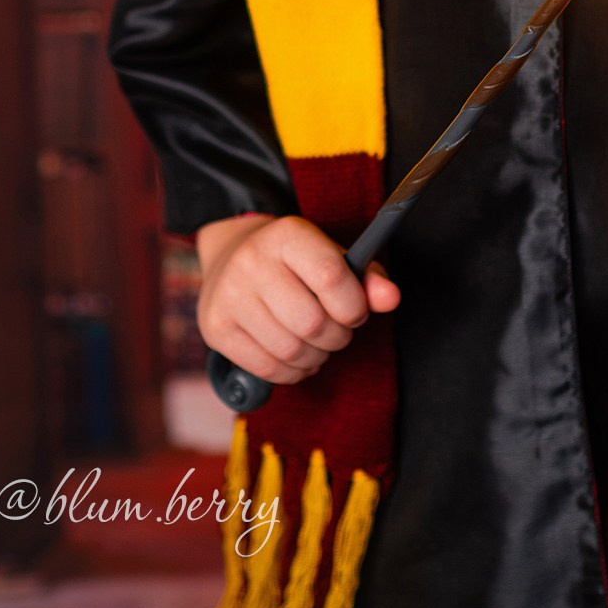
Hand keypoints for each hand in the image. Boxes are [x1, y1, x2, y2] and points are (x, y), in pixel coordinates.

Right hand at [194, 213, 400, 385]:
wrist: (232, 255)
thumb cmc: (295, 262)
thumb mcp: (332, 256)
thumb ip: (367, 277)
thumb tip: (392, 299)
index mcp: (287, 235)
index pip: (331, 277)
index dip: (354, 306)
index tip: (355, 311)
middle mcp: (252, 262)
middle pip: (312, 322)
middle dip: (337, 336)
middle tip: (336, 330)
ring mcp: (229, 296)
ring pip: (291, 351)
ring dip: (316, 357)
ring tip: (316, 343)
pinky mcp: (215, 328)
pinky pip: (268, 369)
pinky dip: (292, 372)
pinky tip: (296, 356)